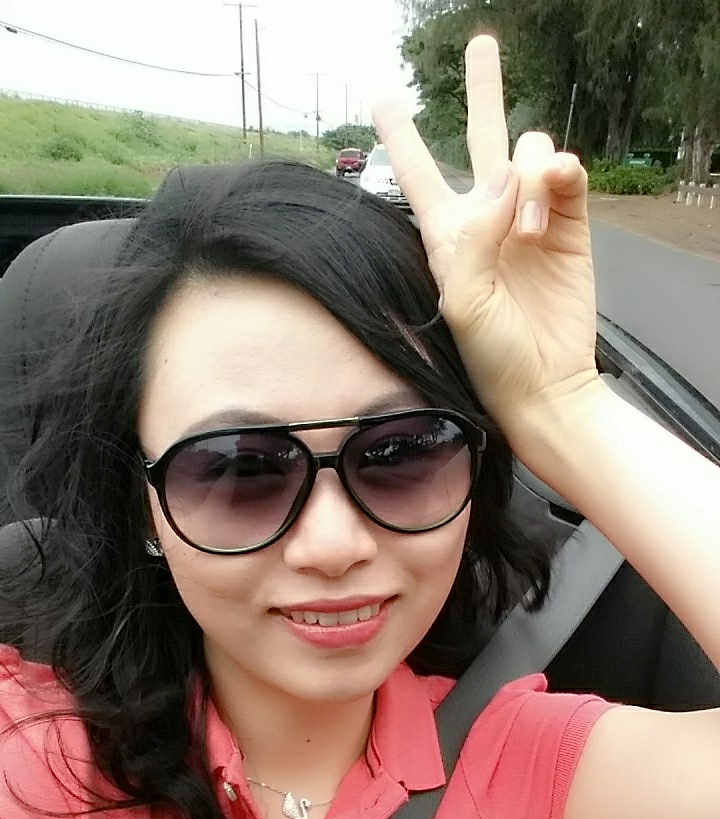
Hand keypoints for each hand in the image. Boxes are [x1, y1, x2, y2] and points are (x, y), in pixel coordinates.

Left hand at [373, 36, 600, 459]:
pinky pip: (565, 171)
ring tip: (526, 229)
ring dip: (526, 176)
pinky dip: (559, 168)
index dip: (401, 134)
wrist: (544, 385)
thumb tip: (506, 179)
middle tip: (482, 46)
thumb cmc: (490, 357)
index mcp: (447, 235)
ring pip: (527, 151)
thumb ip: (475, 236)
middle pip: (481, 136)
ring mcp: (529, 215)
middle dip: (483, 89)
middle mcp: (487, 216)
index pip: (418, 173)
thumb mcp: (463, 301)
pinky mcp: (569, 221)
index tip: (382, 95)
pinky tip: (552, 187)